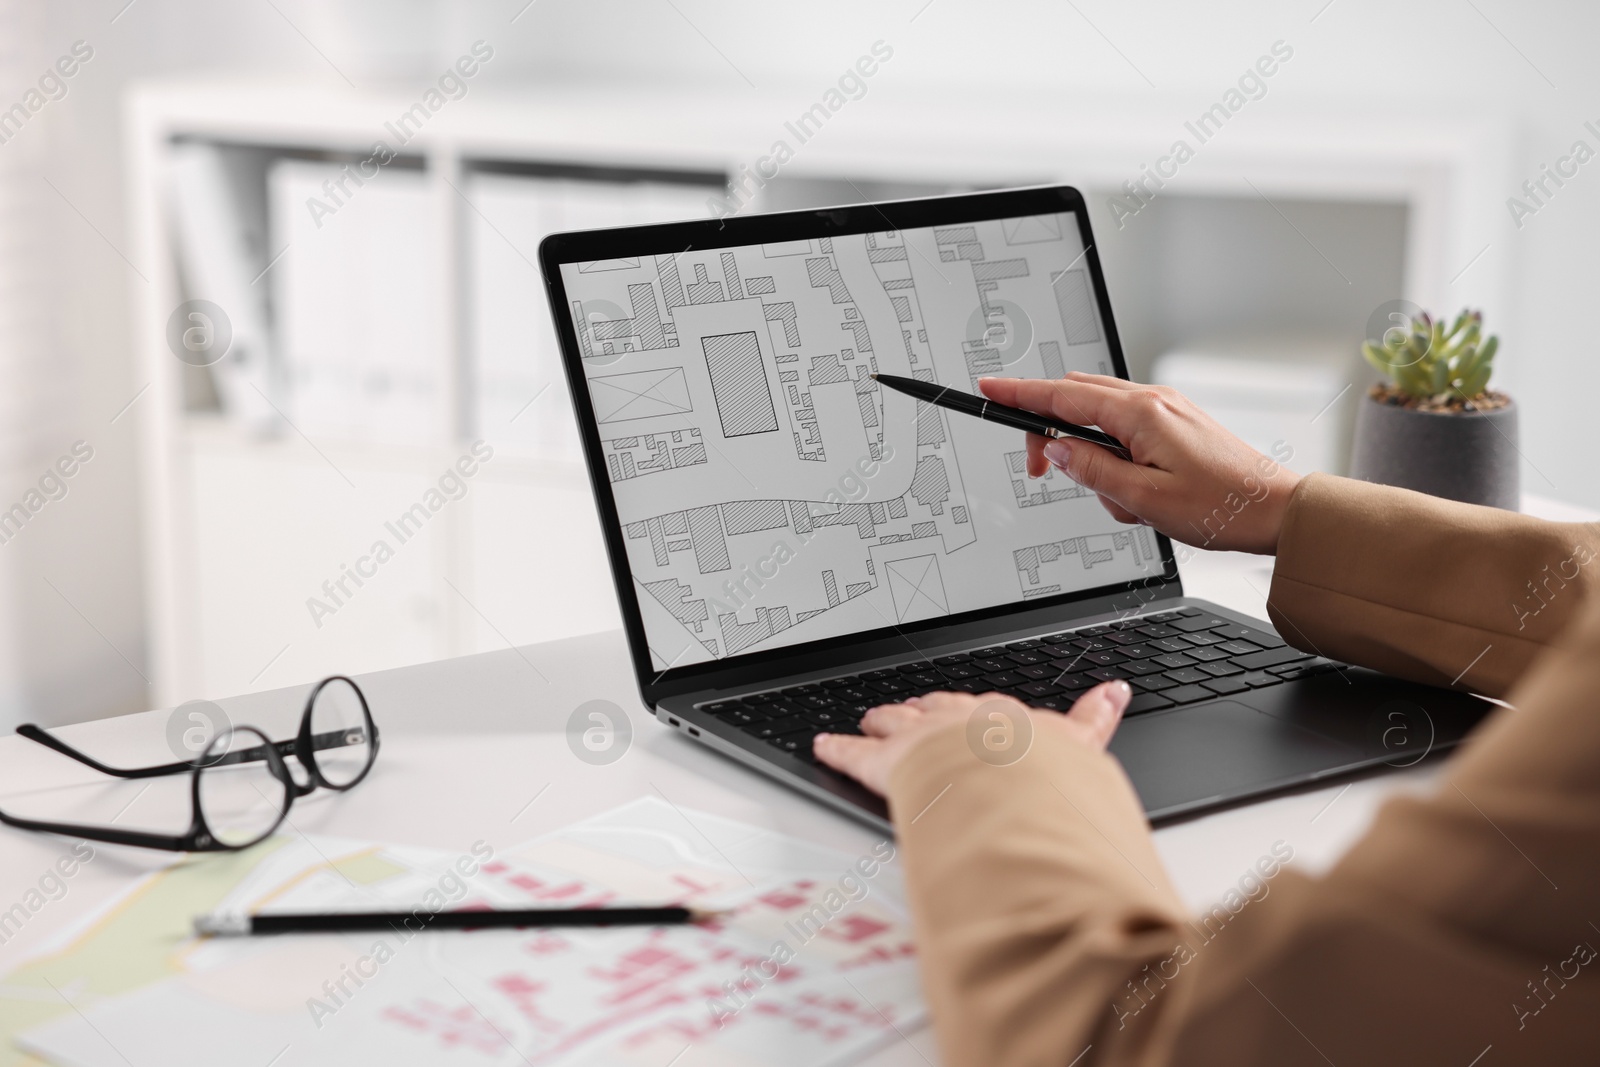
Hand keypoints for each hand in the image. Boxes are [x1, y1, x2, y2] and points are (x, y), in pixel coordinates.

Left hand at [813, 682, 1130, 796]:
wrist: (1003, 780)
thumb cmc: (1040, 772)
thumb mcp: (1079, 750)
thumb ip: (1094, 720)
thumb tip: (1116, 690)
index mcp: (1002, 720)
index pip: (991, 709)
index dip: (979, 709)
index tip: (977, 706)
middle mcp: (958, 721)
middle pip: (936, 710)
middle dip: (925, 710)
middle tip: (914, 709)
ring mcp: (920, 738)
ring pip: (895, 724)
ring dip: (883, 722)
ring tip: (874, 719)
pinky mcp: (884, 762)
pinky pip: (853, 753)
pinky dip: (837, 749)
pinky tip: (823, 744)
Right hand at [977, 373, 1301, 554]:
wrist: (1274, 509)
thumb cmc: (1221, 506)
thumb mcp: (1142, 499)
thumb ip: (1091, 471)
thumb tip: (1057, 450)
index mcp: (1140, 414)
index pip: (1061, 397)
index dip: (1019, 395)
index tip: (988, 390)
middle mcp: (1152, 401)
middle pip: (1075, 400)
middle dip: (1051, 433)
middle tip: (1043, 472)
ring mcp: (1165, 408)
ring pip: (1099, 418)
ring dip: (1090, 456)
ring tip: (1121, 499)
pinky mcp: (1174, 422)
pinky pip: (1124, 430)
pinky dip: (1114, 458)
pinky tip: (1135, 490)